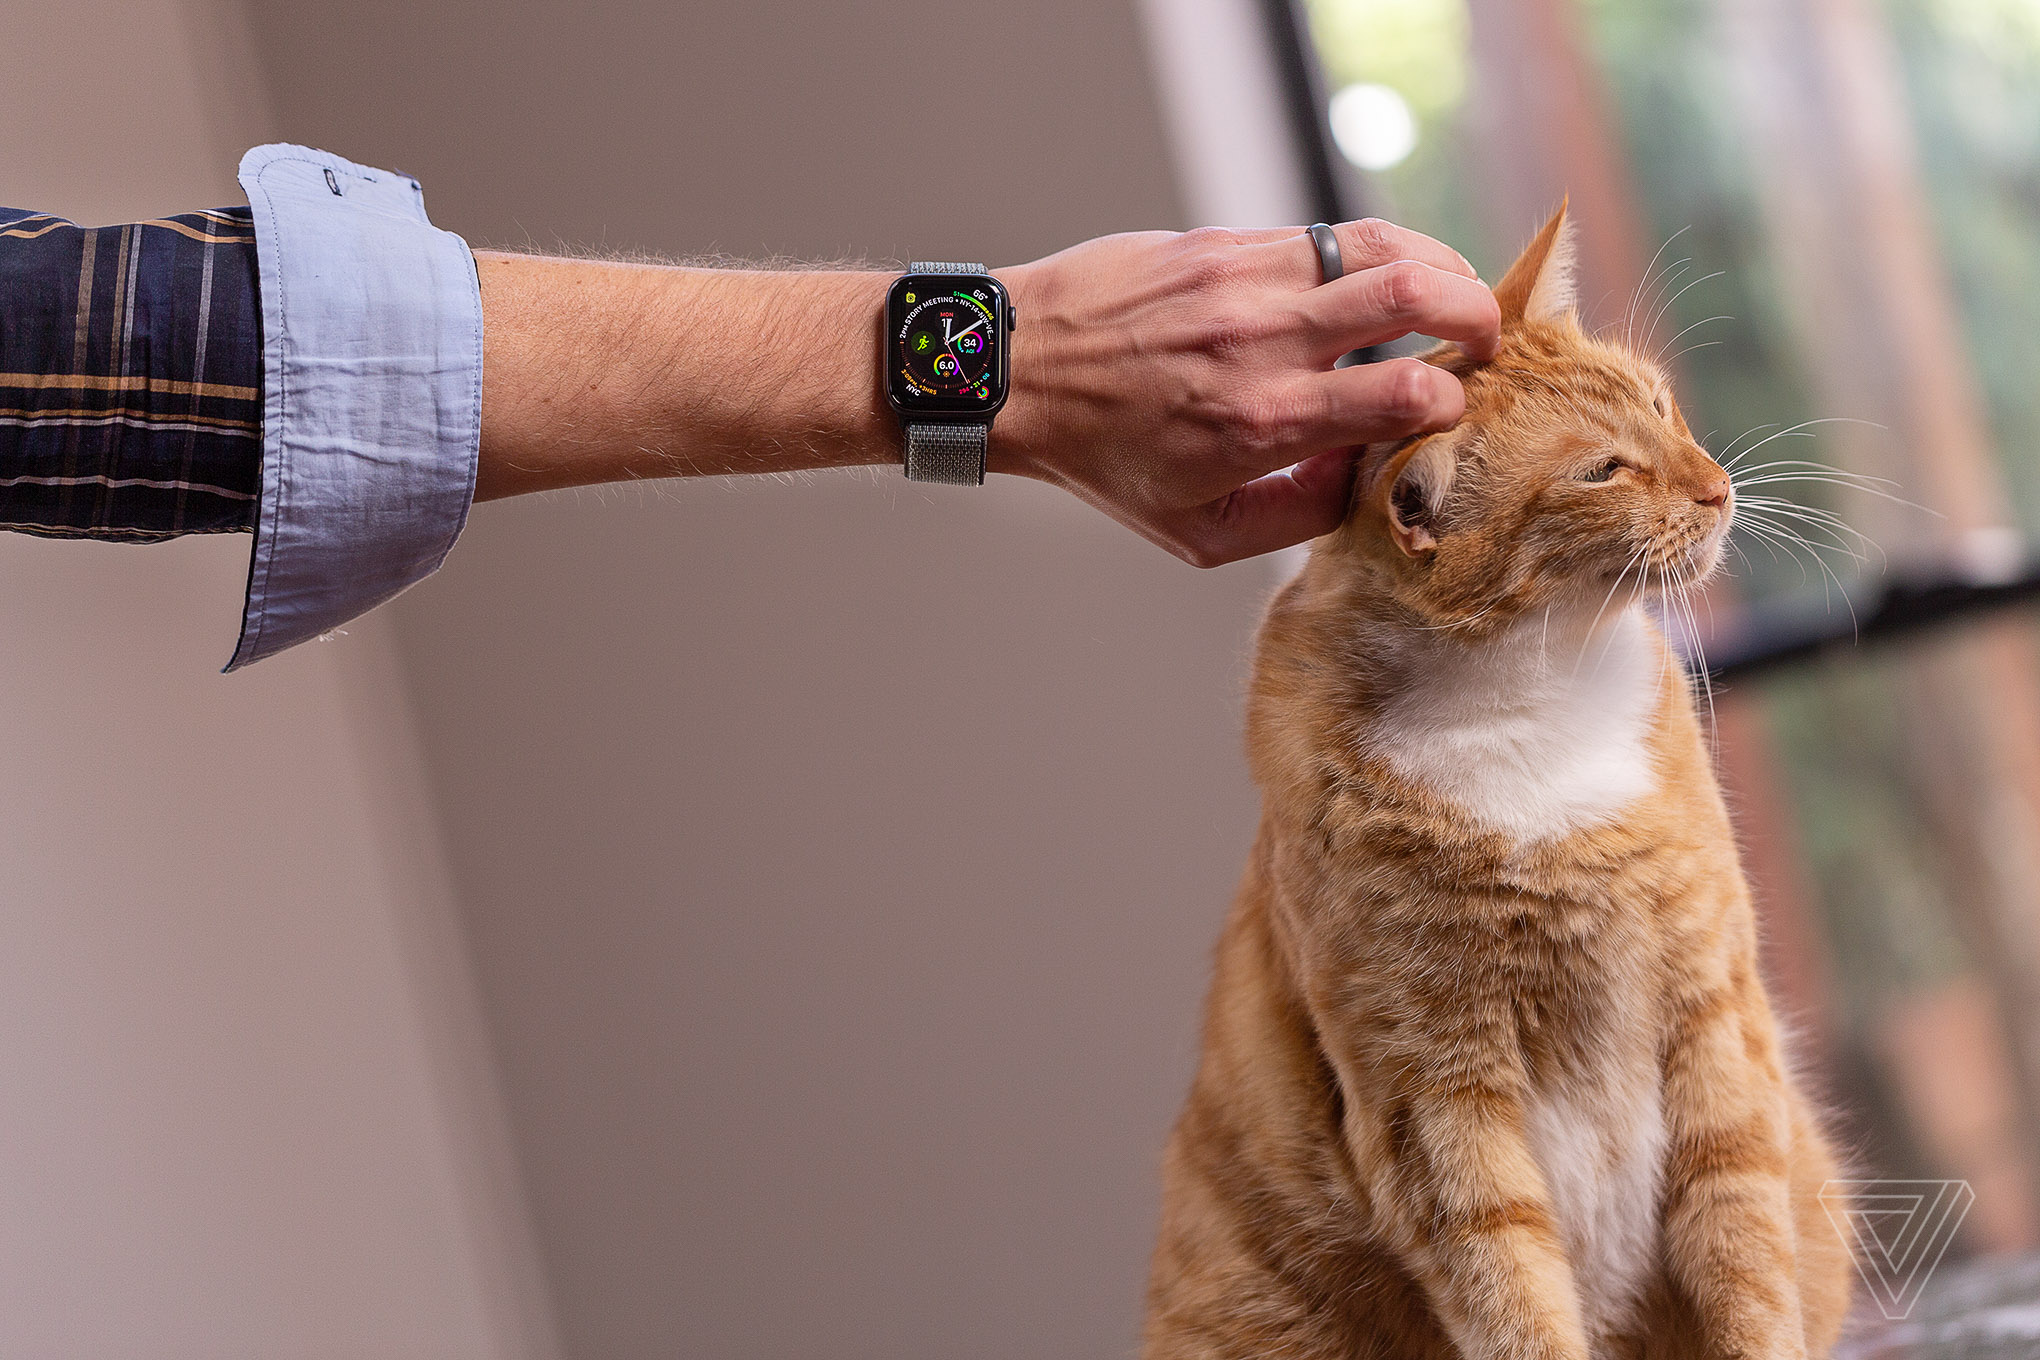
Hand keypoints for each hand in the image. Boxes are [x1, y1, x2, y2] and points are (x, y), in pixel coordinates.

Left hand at [993, 221, 1498, 566]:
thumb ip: (1298, 516)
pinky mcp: (1223, 241)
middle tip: (1488, 339)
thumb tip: (1370, 480)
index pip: (1403, 397)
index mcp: (1261, 424)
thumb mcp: (1200, 533)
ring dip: (1440, 267)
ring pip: (1380, 245)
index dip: (1452, 403)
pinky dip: (1374, 252)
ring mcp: (1242, 281)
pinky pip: (1325, 234)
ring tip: (1456, 295)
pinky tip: (1381, 277)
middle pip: (1410, 297)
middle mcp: (1260, 344)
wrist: (1016, 372)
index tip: (1452, 412)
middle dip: (1476, 315)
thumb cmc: (1106, 459)